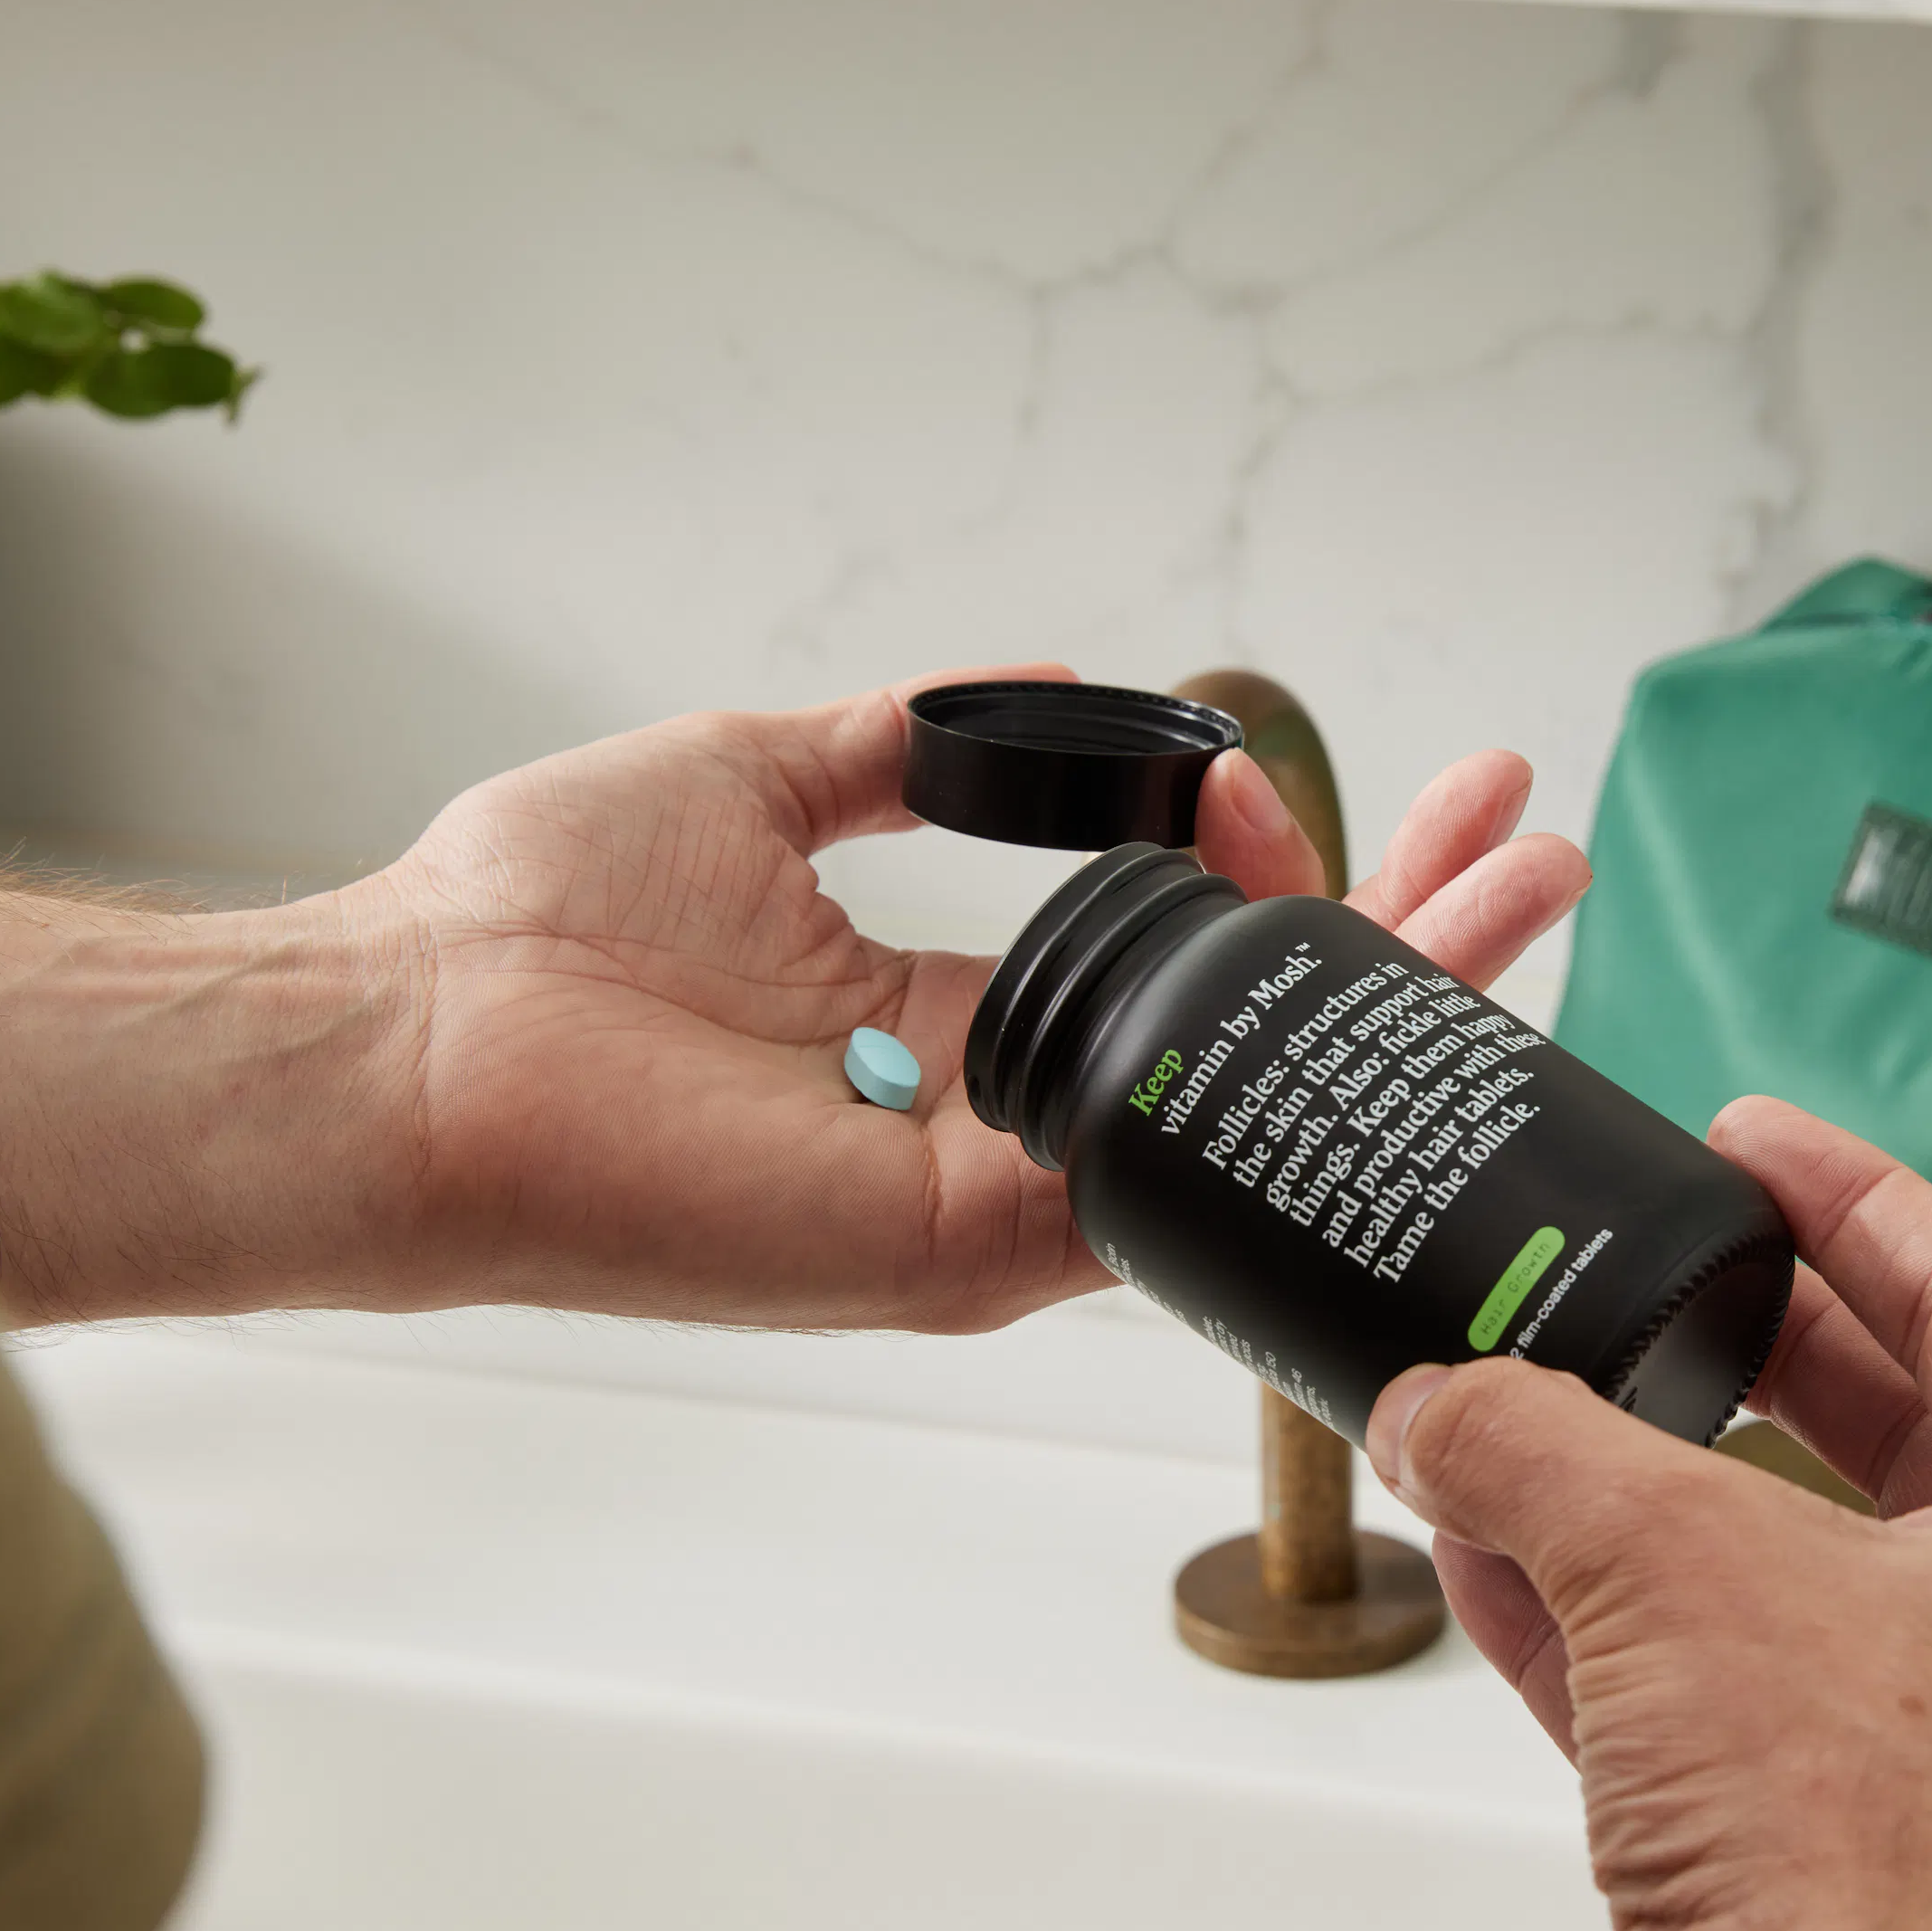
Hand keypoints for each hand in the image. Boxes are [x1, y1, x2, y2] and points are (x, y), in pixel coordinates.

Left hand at [342, 669, 1587, 1330]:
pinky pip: (1167, 1180)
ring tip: (1527, 890)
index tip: (1299, 763)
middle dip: (1404, 934)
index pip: (1167, 960)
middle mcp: (998, 1122)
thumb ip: (903, 744)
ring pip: (1246, 1109)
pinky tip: (1407, 988)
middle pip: (1250, 1038)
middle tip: (1528, 839)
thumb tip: (1043, 683)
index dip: (1268, 863)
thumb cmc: (527, 928)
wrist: (403, 1046)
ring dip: (1400, 1001)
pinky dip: (1297, 1090)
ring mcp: (994, 1198)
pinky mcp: (968, 1247)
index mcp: (952, 1025)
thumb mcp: (749, 778)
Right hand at [1364, 1098, 1931, 1930]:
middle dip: (1740, 1344)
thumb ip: (1536, 1444)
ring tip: (1528, 1408)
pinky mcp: (1853, 1862)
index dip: (1852, 1196)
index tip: (1756, 1140)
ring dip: (1647, 1495)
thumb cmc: (1876, 1845)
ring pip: (1793, 1571)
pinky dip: (1616, 1630)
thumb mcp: (1671, 1558)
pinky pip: (1726, 1697)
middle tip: (1654, 1259)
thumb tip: (1439, 1402)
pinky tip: (1497, 1564)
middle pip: (1893, 1426)